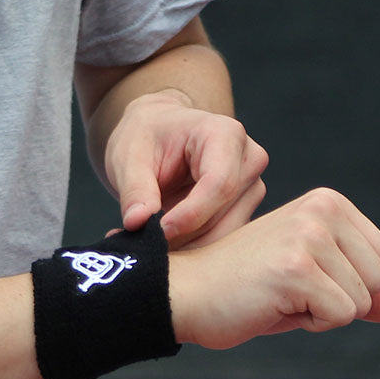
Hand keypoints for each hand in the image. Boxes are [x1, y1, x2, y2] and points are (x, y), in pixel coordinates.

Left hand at [105, 90, 268, 248]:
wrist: (156, 131)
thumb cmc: (146, 137)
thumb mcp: (129, 158)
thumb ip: (135, 191)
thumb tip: (136, 223)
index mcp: (224, 135)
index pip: (219, 184)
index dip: (189, 214)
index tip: (159, 231)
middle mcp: (248, 161)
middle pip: (221, 215)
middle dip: (181, 235)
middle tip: (142, 244)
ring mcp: (250, 188)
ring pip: (223, 236)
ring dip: (184, 245)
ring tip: (148, 239)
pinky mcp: (244, 210)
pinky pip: (221, 242)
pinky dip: (189, 247)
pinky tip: (163, 240)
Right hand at [167, 188, 379, 348]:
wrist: (183, 293)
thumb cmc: (245, 290)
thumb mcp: (312, 286)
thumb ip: (363, 292)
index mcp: (328, 203)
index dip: (346, 283)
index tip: (296, 276)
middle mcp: (322, 210)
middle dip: (338, 300)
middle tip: (283, 288)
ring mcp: (309, 237)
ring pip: (362, 302)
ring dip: (320, 312)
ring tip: (274, 294)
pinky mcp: (296, 269)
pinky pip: (340, 316)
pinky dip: (308, 323)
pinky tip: (269, 304)